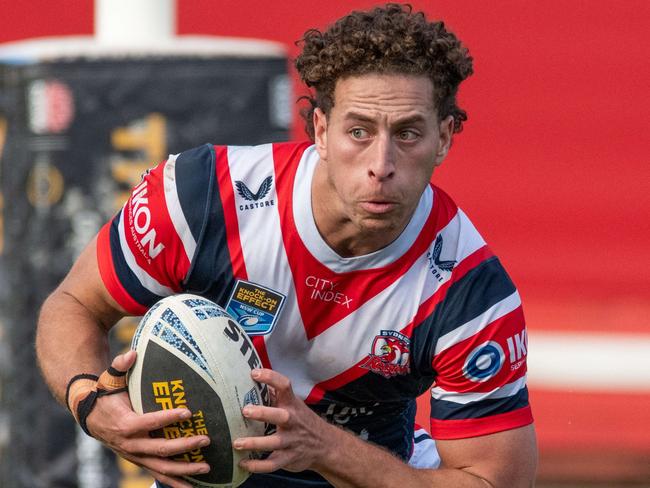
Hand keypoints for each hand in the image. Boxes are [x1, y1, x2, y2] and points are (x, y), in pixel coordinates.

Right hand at [85, 351, 210, 487]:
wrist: (90, 416)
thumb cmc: (105, 394)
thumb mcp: (110, 379)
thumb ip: (120, 366)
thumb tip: (132, 353)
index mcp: (125, 423)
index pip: (149, 422)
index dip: (168, 418)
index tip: (187, 411)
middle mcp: (130, 444)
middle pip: (159, 449)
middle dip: (184, 446)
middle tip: (205, 439)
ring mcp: (135, 456)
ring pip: (161, 468)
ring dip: (184, 470)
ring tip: (206, 468)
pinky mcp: (139, 462)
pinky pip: (158, 474)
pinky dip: (175, 482)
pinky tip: (193, 487)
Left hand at [233, 368, 332, 473]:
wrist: (325, 445)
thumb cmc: (301, 420)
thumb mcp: (293, 405)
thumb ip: (275, 395)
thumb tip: (252, 378)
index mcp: (292, 404)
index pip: (284, 386)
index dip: (270, 378)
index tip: (254, 373)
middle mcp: (292, 421)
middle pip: (280, 416)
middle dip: (263, 413)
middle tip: (245, 411)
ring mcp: (291, 441)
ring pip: (274, 443)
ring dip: (255, 443)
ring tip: (236, 443)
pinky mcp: (289, 458)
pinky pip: (272, 464)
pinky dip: (257, 466)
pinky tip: (243, 464)